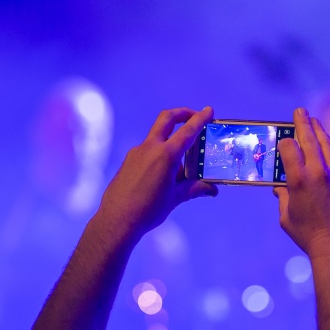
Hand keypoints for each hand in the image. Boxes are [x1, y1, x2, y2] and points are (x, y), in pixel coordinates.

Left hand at [96, 107, 217, 240]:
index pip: (188, 131)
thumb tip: (212, 190)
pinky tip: (163, 173)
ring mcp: (137, 152)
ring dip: (171, 138)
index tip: (208, 110)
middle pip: (166, 119)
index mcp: (166, 155)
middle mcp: (150, 148)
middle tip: (194, 116)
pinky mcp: (129, 161)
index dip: (200, 119)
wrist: (117, 219)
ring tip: (182, 161)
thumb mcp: (175, 198)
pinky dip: (159, 153)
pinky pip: (148, 150)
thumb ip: (194, 189)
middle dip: (182, 113)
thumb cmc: (148, 210)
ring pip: (157, 136)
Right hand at [273, 108, 329, 258]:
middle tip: (299, 111)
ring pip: (326, 146)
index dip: (284, 142)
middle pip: (309, 140)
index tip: (281, 140)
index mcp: (299, 181)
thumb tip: (280, 189)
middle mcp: (318, 174)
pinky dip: (327, 151)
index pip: (289, 149)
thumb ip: (283, 198)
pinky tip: (324, 147)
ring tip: (314, 120)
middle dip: (303, 123)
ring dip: (319, 131)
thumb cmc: (308, 235)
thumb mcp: (286, 217)